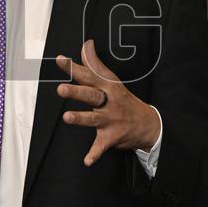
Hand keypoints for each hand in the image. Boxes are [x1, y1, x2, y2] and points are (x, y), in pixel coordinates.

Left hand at [56, 39, 161, 166]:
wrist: (148, 124)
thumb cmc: (123, 100)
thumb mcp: (112, 81)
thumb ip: (95, 64)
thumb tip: (86, 45)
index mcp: (107, 87)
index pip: (88, 74)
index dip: (74, 67)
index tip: (60, 60)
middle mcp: (108, 102)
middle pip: (91, 95)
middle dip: (76, 92)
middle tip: (60, 90)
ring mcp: (110, 120)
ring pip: (93, 118)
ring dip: (80, 118)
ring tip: (67, 118)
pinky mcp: (111, 137)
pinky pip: (101, 146)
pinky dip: (94, 154)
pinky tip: (87, 161)